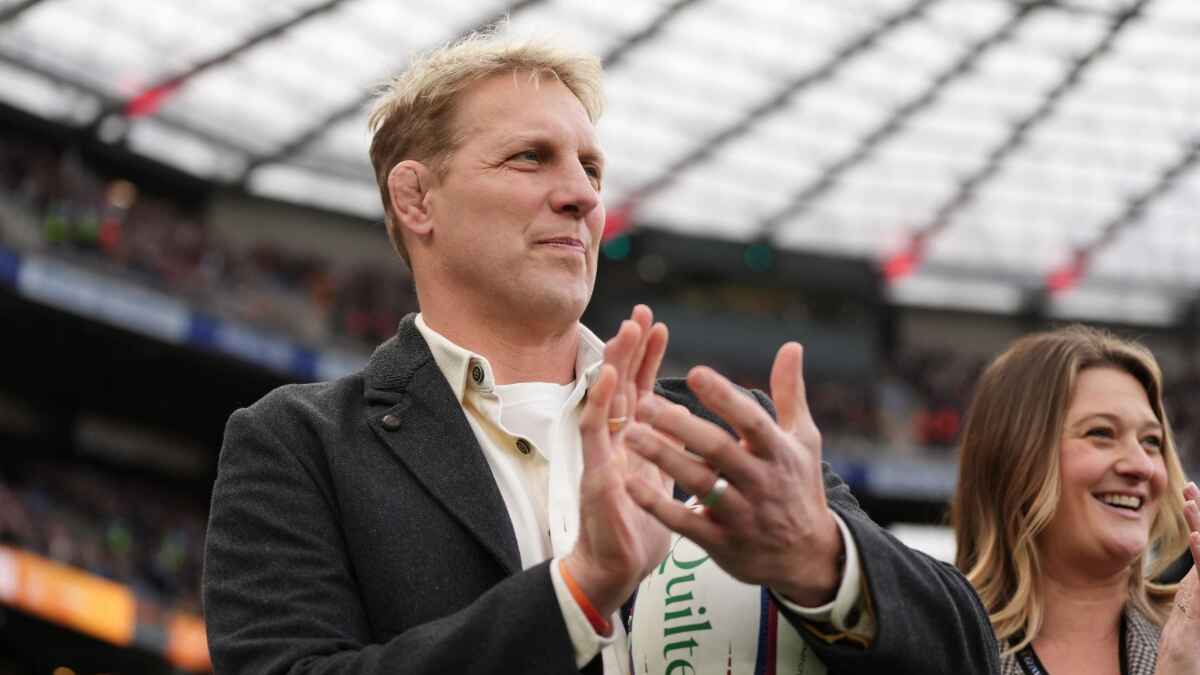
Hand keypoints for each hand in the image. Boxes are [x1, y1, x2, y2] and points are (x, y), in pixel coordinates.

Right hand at [564, 305, 672, 617]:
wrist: (619, 570)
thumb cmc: (640, 530)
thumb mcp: (665, 482)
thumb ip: (673, 452)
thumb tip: (690, 425)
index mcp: (635, 442)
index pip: (640, 391)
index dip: (648, 360)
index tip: (659, 327)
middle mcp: (615, 442)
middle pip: (621, 385)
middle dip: (630, 349)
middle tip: (641, 313)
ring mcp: (601, 453)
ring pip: (604, 398)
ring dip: (614, 364)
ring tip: (626, 331)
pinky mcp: (593, 472)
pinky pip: (593, 431)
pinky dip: (599, 401)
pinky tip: (607, 376)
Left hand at [624, 342, 843, 606]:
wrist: (807, 556)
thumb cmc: (798, 486)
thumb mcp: (803, 440)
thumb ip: (790, 393)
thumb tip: (792, 345)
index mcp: (778, 452)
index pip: (752, 420)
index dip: (725, 397)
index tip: (695, 373)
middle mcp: (761, 481)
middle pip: (718, 449)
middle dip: (680, 426)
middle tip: (643, 403)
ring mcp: (741, 514)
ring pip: (698, 483)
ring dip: (663, 457)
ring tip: (629, 433)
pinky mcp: (722, 543)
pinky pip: (685, 523)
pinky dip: (658, 505)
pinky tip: (630, 483)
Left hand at [1157, 482, 1199, 674]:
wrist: (1189, 663)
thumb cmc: (1190, 641)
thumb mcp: (1192, 603)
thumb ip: (1195, 580)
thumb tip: (1194, 549)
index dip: (1198, 519)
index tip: (1189, 495)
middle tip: (1190, 488)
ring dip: (1199, 527)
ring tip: (1189, 503)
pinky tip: (1195, 537)